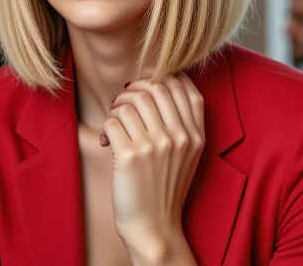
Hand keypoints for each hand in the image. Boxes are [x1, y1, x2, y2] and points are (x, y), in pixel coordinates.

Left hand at [99, 71, 204, 258]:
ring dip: (117, 108)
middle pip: (154, 87)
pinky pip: (113, 121)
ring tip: (115, 123)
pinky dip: (106, 127)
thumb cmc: (165, 188)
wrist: (154, 226)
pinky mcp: (130, 155)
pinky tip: (108, 143)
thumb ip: (183, 122)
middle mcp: (179, 137)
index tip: (144, 81)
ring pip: (130, 101)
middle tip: (123, 102)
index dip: (160, 75)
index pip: (182, 86)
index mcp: (195, 134)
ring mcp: (155, 145)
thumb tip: (159, 83)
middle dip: (134, 88)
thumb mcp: (188, 154)